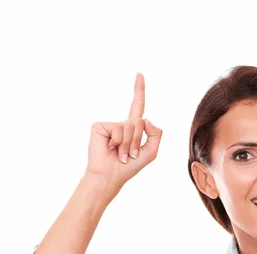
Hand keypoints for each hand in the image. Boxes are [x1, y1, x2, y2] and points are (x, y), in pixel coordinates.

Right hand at [85, 73, 162, 188]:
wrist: (110, 175)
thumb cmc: (129, 166)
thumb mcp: (151, 152)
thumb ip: (156, 134)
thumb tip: (146, 118)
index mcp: (133, 128)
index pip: (138, 106)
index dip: (139, 90)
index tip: (140, 74)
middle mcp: (121, 124)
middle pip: (140, 122)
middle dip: (138, 141)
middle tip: (130, 154)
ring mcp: (110, 124)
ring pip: (130, 126)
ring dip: (128, 144)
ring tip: (121, 154)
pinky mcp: (100, 126)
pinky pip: (118, 129)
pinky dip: (118, 142)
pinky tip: (111, 149)